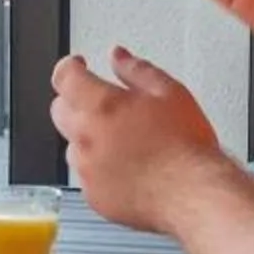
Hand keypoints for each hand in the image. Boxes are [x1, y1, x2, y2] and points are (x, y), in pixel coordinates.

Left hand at [50, 48, 229, 233]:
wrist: (194, 192)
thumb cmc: (185, 146)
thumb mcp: (170, 92)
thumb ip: (137, 70)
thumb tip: (119, 57)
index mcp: (101, 106)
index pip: (65, 77)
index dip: (70, 67)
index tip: (78, 66)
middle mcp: (85, 137)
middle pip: (60, 110)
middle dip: (75, 101)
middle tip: (101, 103)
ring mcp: (87, 169)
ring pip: (72, 145)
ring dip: (87, 138)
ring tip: (122, 141)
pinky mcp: (94, 196)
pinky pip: (86, 176)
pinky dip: (98, 169)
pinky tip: (125, 167)